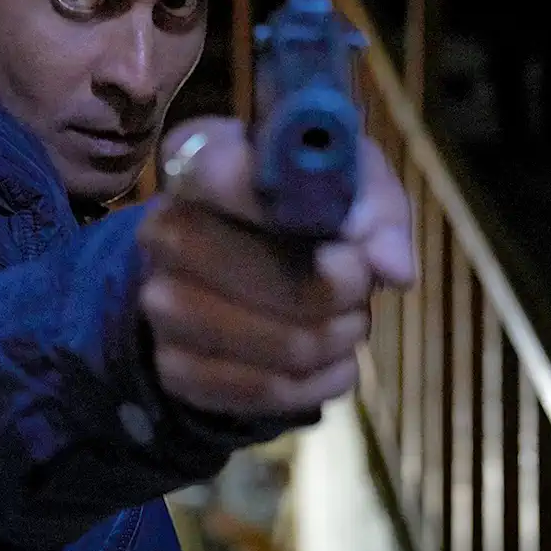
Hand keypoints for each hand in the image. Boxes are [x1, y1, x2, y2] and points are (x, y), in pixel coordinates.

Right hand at [134, 117, 414, 419]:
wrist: (244, 266)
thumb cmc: (307, 207)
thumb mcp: (352, 185)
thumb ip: (377, 211)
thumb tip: (391, 269)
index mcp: (195, 158)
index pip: (218, 173)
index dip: (277, 203)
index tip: (338, 232)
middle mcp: (161, 228)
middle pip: (253, 272)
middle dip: (335, 289)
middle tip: (361, 285)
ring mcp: (159, 302)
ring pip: (278, 343)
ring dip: (337, 339)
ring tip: (351, 320)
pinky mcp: (172, 367)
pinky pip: (265, 392)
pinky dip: (319, 382)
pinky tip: (333, 359)